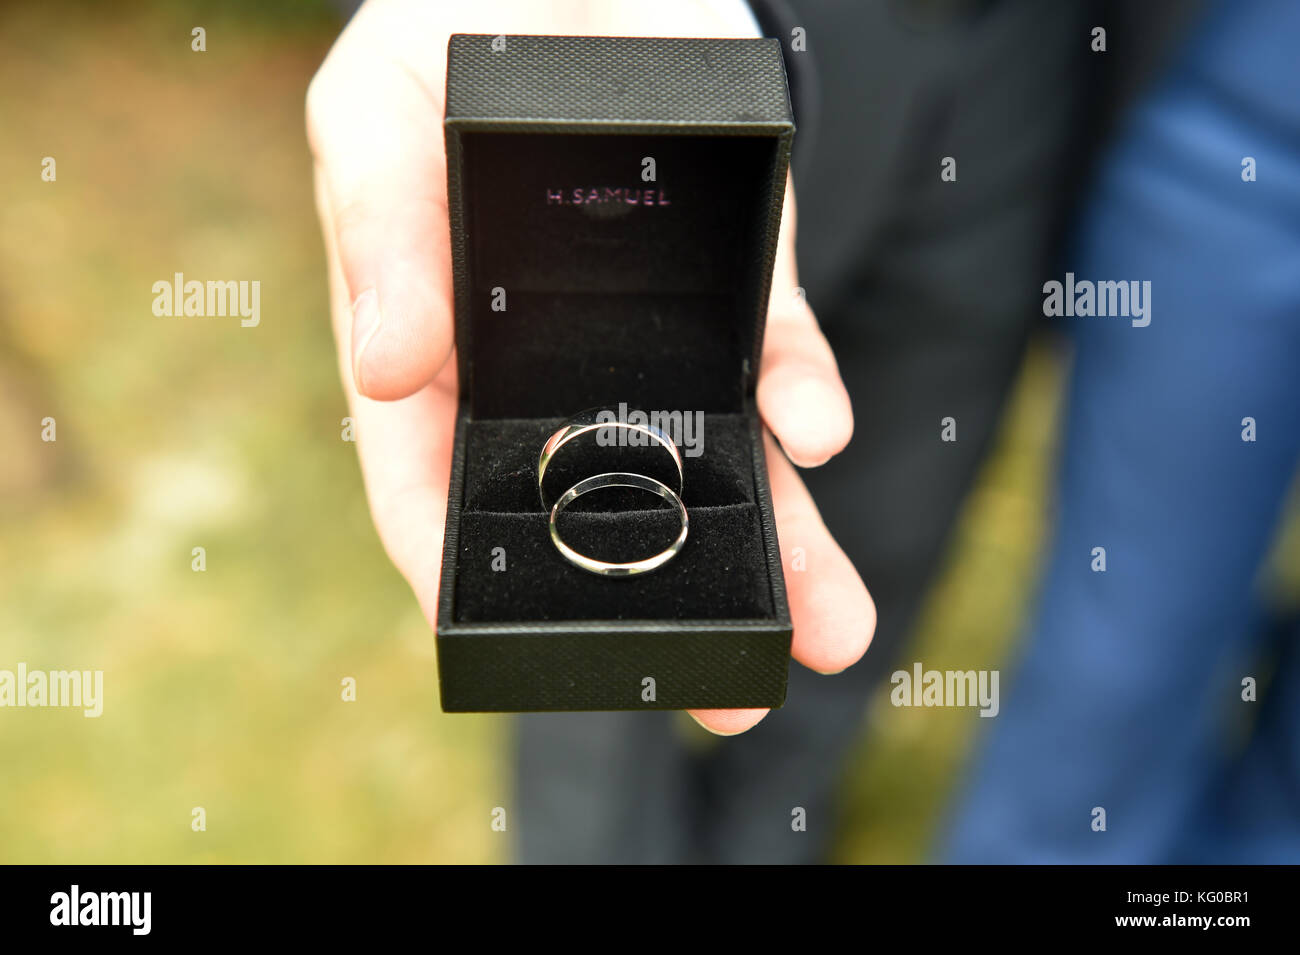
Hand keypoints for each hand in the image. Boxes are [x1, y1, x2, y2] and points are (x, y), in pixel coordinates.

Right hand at [307, 0, 874, 733]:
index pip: (438, 489)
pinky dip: (801, 394)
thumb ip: (377, 231)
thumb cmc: (451, 39)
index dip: (460, 574)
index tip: (498, 644)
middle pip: (606, 511)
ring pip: (715, 462)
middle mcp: (554, 377)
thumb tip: (382, 375)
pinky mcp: (740, 287)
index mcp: (439, 354)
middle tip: (728, 698)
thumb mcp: (376, 113)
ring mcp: (655, 342)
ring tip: (829, 628)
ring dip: (779, 544)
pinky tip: (816, 431)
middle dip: (668, 601)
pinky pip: (776, 353)